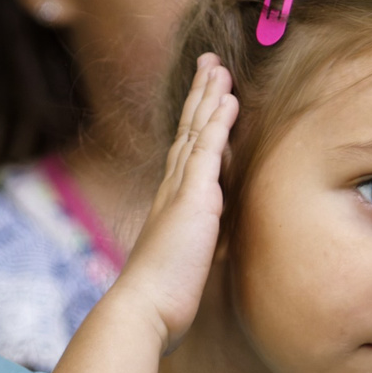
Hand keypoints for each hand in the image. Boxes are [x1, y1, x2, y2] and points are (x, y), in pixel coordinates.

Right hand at [109, 53, 237, 348]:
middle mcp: (171, 189)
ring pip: (197, 131)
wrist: (143, 309)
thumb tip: (210, 247)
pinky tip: (228, 98)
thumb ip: (196, 246)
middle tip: (211, 63)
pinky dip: (218, 121)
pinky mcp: (191, 198)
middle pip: (189, 130)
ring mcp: (180, 190)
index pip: (187, 152)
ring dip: (209, 96)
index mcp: (171, 203)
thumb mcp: (185, 264)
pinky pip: (207, 150)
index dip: (198, 122)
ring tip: (220, 66)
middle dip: (201, 95)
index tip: (207, 95)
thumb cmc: (163, 297)